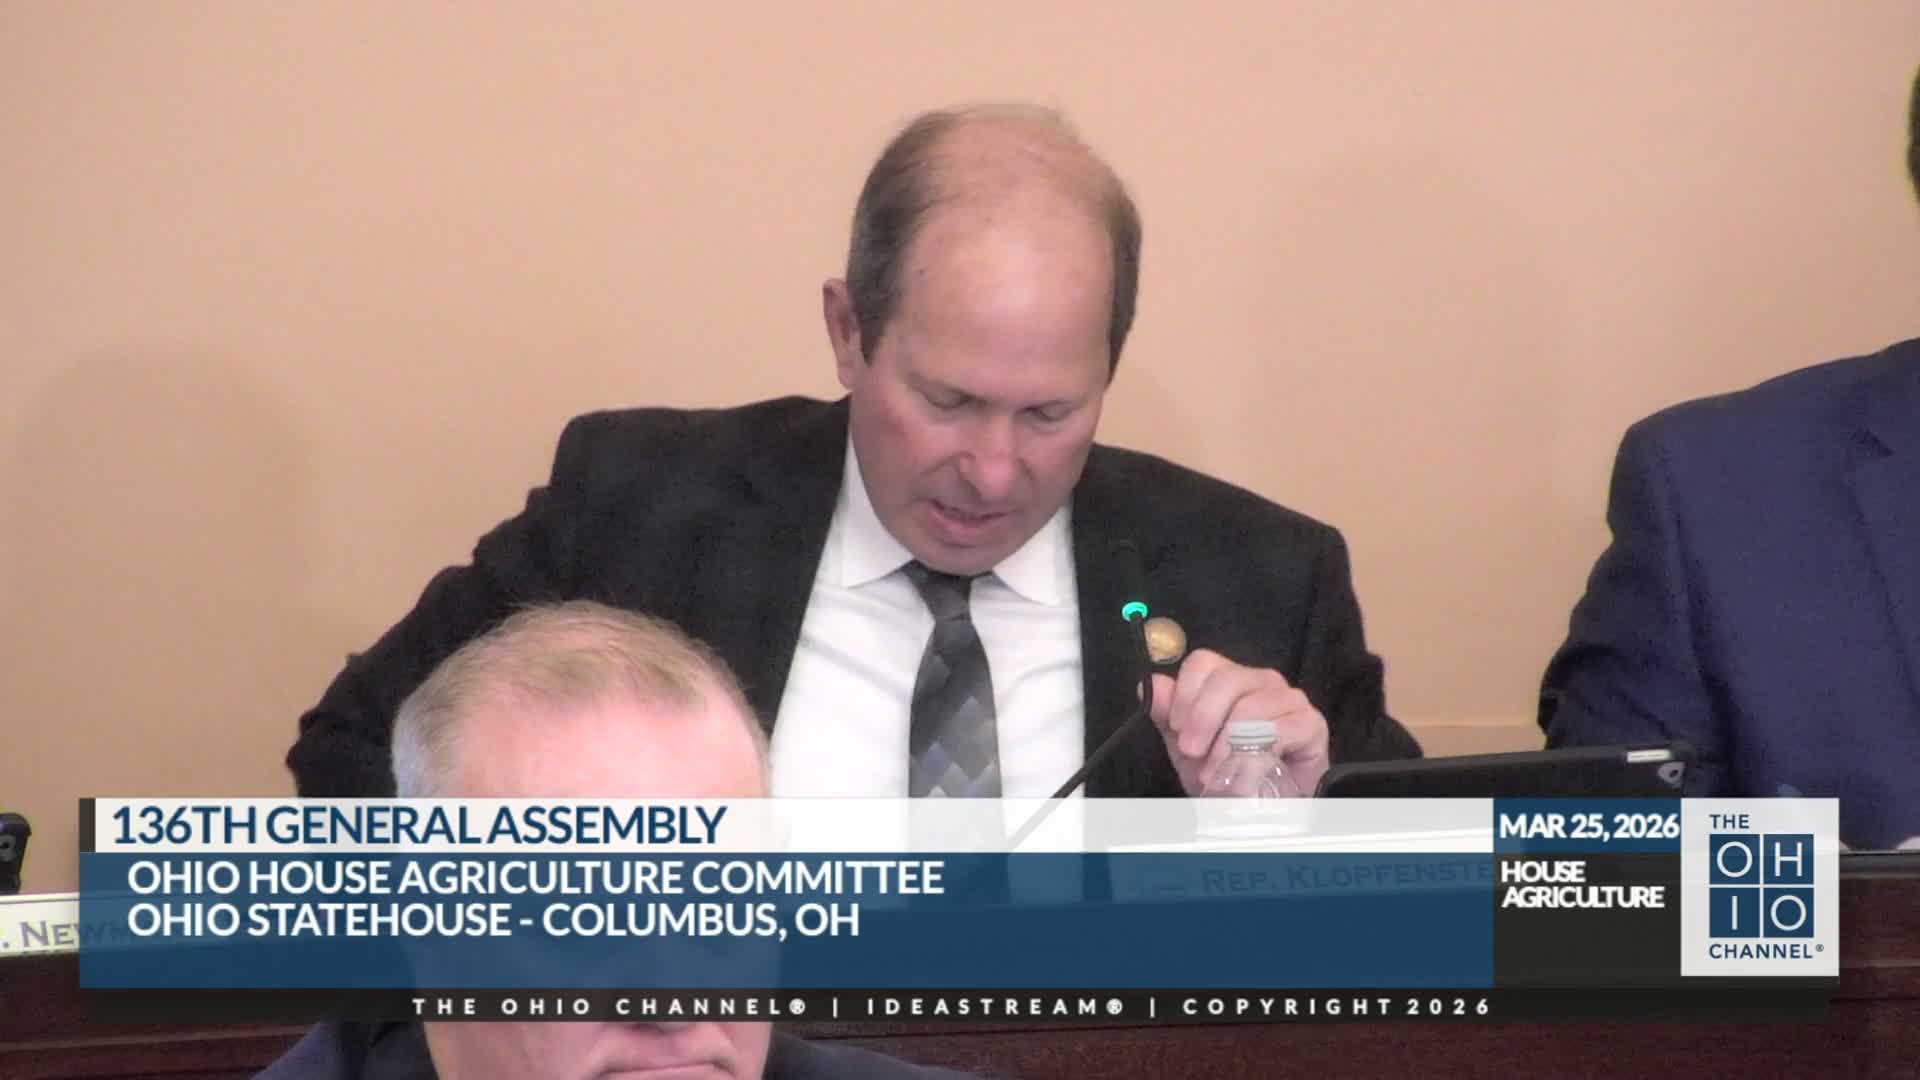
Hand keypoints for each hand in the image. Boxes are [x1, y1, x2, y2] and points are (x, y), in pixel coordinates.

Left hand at [1146, 648, 1330, 797]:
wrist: (1265, 810)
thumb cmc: (1228, 774)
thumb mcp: (1188, 749)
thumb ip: (1168, 717)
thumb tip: (1150, 686)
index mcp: (1231, 679)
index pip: (1204, 661)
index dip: (1185, 693)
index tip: (1176, 728)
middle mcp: (1262, 681)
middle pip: (1226, 679)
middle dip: (1202, 719)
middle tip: (1190, 752)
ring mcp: (1289, 699)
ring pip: (1250, 705)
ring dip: (1225, 745)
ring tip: (1213, 774)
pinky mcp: (1311, 723)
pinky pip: (1279, 729)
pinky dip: (1252, 758)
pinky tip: (1241, 778)